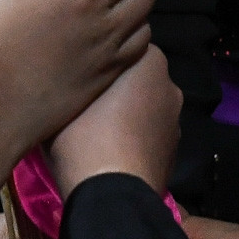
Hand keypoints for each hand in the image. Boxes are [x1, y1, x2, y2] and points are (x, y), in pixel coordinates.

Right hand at [49, 45, 180, 198]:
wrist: (111, 195)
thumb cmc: (84, 135)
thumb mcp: (62, 98)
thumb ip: (72, 78)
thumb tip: (67, 76)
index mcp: (149, 60)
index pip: (123, 44)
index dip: (99, 56)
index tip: (79, 70)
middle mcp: (169, 84)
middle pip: (137, 77)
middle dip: (116, 85)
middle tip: (85, 100)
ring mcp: (175, 119)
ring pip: (145, 106)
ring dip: (127, 113)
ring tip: (97, 131)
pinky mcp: (174, 150)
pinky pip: (149, 134)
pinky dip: (134, 137)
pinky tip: (112, 151)